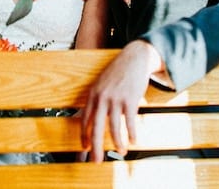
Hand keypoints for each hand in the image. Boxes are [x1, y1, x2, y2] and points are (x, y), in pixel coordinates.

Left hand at [80, 40, 162, 162]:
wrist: (134, 58)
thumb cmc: (118, 72)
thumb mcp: (101, 83)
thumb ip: (97, 98)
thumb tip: (94, 116)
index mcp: (93, 95)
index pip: (85, 119)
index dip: (84, 135)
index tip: (85, 148)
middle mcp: (102, 98)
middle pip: (96, 127)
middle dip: (96, 146)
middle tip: (96, 160)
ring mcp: (116, 99)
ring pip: (114, 127)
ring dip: (118, 142)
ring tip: (121, 151)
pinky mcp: (130, 100)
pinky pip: (130, 122)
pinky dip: (132, 133)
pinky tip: (134, 141)